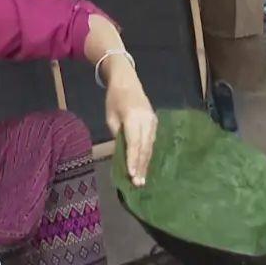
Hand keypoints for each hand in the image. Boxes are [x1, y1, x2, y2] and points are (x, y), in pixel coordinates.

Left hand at [105, 71, 156, 186]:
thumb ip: (117, 135)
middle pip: (144, 147)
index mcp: (132, 117)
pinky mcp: (155, 122)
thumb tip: (121, 154)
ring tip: (142, 179)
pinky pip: (152, 142)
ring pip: (150, 146)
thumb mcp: (110, 117)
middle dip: (141, 166)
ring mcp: (153, 121)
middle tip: (138, 183)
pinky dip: (148, 154)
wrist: (127, 81)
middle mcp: (146, 120)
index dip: (133, 159)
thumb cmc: (114, 99)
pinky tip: (145, 165)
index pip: (134, 143)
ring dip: (145, 163)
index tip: (132, 174)